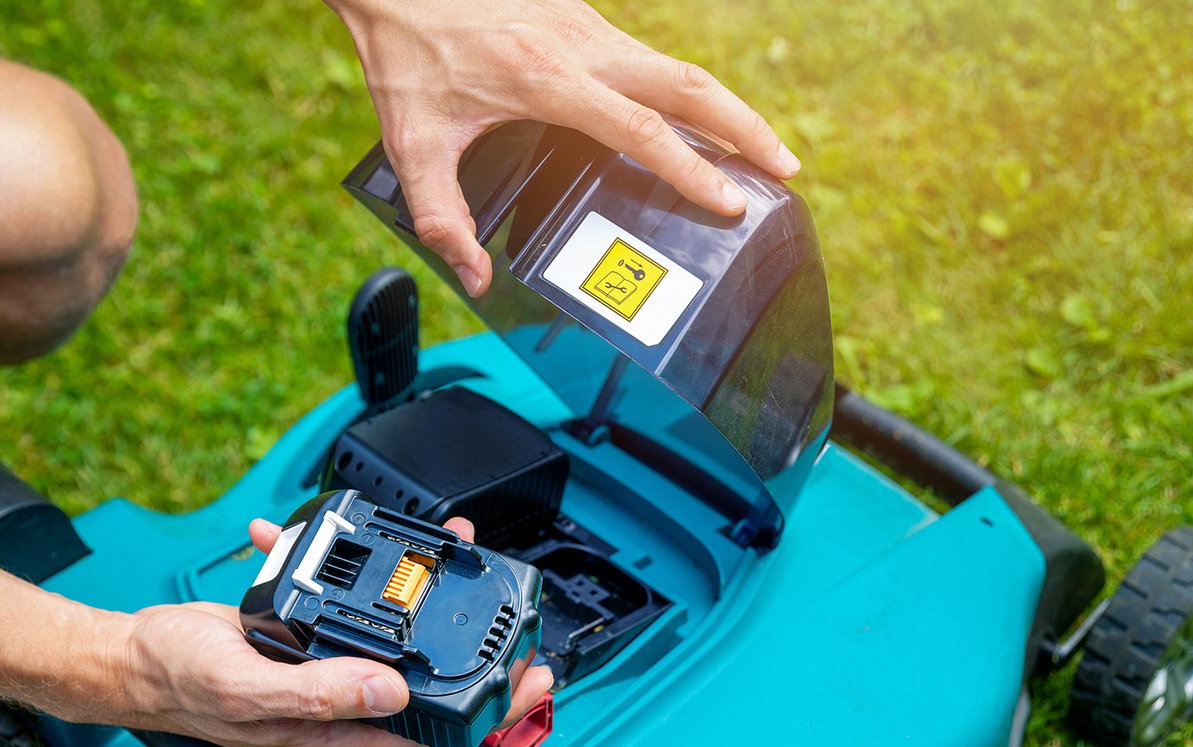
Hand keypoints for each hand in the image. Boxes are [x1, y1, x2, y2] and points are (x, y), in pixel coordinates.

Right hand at [111, 515, 552, 746]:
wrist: (134, 654)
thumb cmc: (180, 682)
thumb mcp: (249, 688)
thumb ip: (321, 693)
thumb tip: (392, 692)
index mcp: (335, 732)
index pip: (432, 727)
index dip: (488, 707)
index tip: (529, 678)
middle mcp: (340, 703)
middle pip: (427, 677)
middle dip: (473, 640)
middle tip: (513, 606)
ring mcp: (327, 668)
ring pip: (396, 632)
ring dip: (422, 589)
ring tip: (451, 548)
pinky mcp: (309, 634)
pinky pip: (349, 601)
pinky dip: (350, 565)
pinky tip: (344, 537)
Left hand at [327, 0, 798, 295]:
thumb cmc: (406, 52)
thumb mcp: (413, 144)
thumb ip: (441, 216)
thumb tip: (474, 275)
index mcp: (548, 80)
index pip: (642, 131)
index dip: (692, 170)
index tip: (729, 201)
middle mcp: (582, 48)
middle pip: (690, 86)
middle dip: (747, 129)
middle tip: (786, 170)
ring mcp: (589, 27)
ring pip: (679, 68)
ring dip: (726, 107)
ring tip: (761, 150)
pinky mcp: (584, 19)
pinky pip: (651, 59)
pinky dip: (687, 91)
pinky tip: (695, 122)